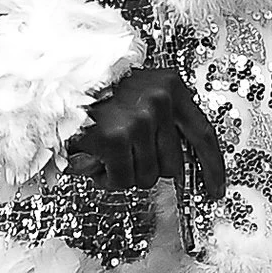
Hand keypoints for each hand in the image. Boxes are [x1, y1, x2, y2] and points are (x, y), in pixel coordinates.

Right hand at [66, 63, 227, 199]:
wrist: (55, 83)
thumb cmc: (98, 93)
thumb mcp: (141, 92)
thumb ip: (164, 122)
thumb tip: (182, 167)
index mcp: (172, 87)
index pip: (204, 135)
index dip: (212, 167)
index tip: (216, 189)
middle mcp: (159, 102)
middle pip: (173, 166)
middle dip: (150, 168)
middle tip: (126, 155)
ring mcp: (138, 120)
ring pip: (147, 176)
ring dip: (126, 173)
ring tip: (107, 153)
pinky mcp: (114, 139)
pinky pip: (122, 179)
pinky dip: (108, 178)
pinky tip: (96, 160)